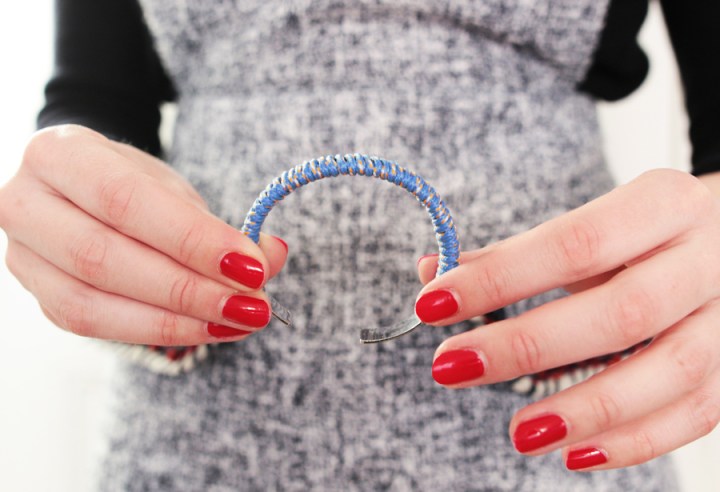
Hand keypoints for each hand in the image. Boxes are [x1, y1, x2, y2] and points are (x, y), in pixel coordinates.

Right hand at [0, 125, 287, 344]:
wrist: (86, 194)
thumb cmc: (136, 188)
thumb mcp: (176, 191)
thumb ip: (217, 225)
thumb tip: (271, 256)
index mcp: (59, 154)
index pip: (125, 200)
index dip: (192, 239)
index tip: (251, 266)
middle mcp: (25, 203)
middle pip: (104, 258)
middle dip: (189, 288)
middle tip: (253, 305)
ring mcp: (23, 257)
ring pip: (92, 304)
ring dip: (176, 321)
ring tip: (238, 322)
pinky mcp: (41, 298)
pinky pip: (95, 327)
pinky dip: (158, 332)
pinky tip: (207, 329)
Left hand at [415, 169, 719, 470]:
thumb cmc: (642, 234)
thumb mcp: (588, 225)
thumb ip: (512, 254)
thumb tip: (433, 273)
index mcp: (663, 204)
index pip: (575, 243)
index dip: (502, 278)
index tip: (434, 303)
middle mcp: (706, 258)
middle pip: (622, 312)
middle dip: (528, 346)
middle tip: (452, 366)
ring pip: (672, 372)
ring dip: (587, 409)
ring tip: (519, 432)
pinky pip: (697, 412)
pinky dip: (634, 441)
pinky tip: (574, 452)